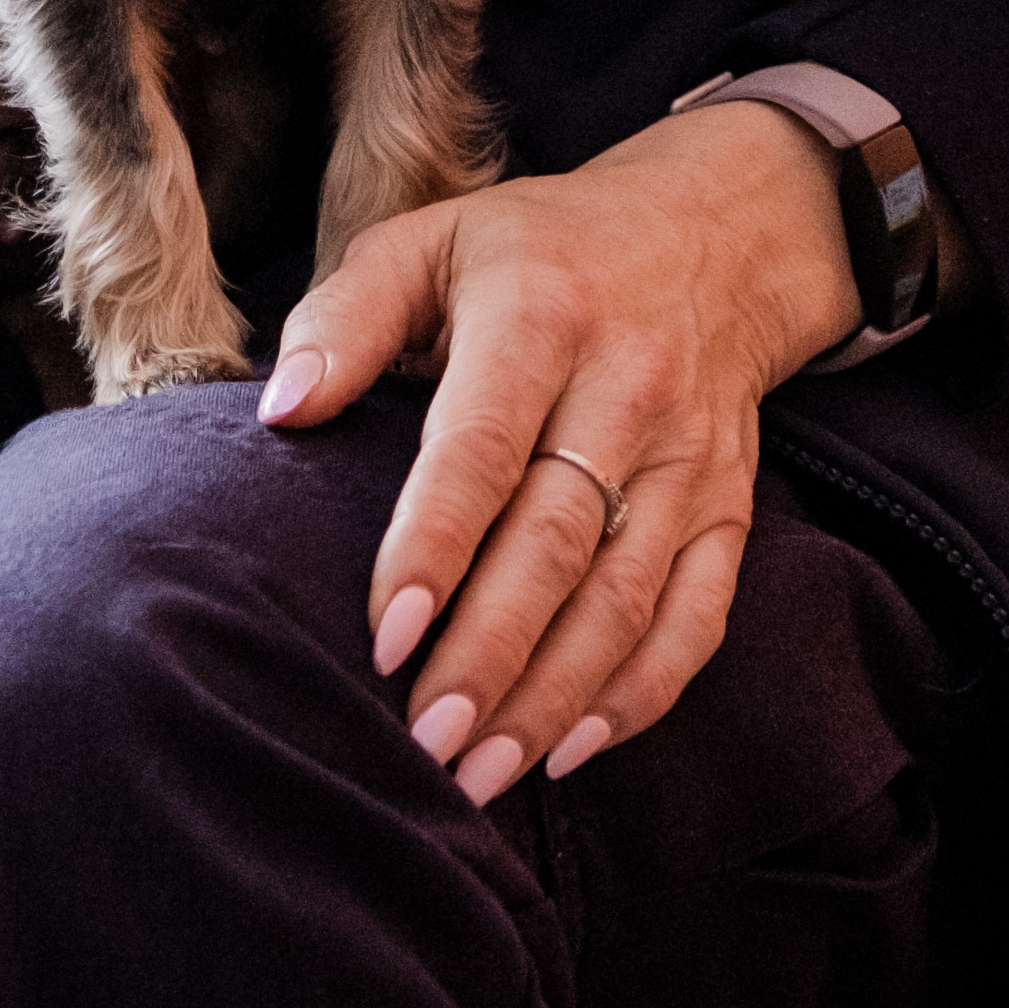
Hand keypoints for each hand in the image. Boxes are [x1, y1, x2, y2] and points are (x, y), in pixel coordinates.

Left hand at [255, 99, 864, 802]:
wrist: (715, 235)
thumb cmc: (540, 251)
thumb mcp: (433, 240)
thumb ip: (349, 317)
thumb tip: (281, 408)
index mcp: (539, 315)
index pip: (482, 448)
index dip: (435, 547)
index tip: (387, 637)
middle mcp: (624, 389)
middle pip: (557, 542)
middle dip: (491, 654)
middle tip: (425, 742)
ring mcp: (686, 457)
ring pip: (626, 596)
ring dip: (554, 696)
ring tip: (481, 772)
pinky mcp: (727, 506)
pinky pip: (699, 616)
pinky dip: (643, 692)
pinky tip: (573, 747)